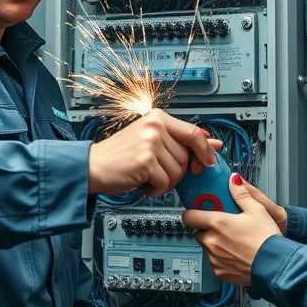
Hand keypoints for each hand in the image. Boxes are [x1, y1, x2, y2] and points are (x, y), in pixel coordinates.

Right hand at [88, 108, 219, 197]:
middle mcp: (155, 126)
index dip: (205, 151)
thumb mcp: (152, 141)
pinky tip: (144, 184)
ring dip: (166, 182)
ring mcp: (150, 142)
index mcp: (158, 117)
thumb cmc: (120, 155)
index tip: (209, 162)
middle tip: (160, 174)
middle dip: (177, 172)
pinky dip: (157, 189)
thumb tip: (214, 143)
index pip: (194, 133)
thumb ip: (182, 141)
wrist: (92, 166)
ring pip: (178, 171)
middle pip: (186, 156)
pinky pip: (165, 182)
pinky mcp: (145, 161)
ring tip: (149, 178)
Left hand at [182, 172, 281, 286]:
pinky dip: (222, 259)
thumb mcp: (257, 210)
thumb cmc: (267, 239)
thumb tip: (233, 180)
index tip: (199, 212)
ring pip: (207, 248)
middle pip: (198, 233)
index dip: (193, 213)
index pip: (189, 216)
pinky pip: (214, 262)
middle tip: (224, 228)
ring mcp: (214, 258)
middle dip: (208, 230)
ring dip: (215, 245)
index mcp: (218, 223)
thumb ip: (241, 194)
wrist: (275, 266)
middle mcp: (212, 241)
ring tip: (234, 242)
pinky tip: (236, 255)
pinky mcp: (219, 272)